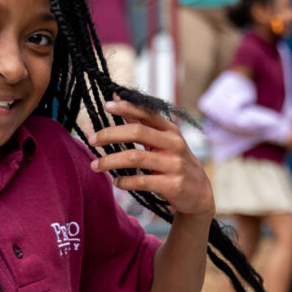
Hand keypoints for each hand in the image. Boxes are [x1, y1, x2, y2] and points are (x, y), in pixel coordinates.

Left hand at [89, 95, 214, 217]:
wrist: (199, 193)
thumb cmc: (174, 163)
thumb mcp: (163, 141)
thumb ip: (141, 122)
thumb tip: (117, 98)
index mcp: (170, 130)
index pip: (146, 113)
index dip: (126, 108)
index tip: (105, 106)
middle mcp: (174, 144)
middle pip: (137, 132)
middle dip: (110, 135)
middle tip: (91, 140)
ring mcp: (174, 164)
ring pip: (135, 157)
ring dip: (111, 161)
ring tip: (95, 166)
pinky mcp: (173, 185)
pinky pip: (142, 181)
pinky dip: (125, 181)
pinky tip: (116, 182)